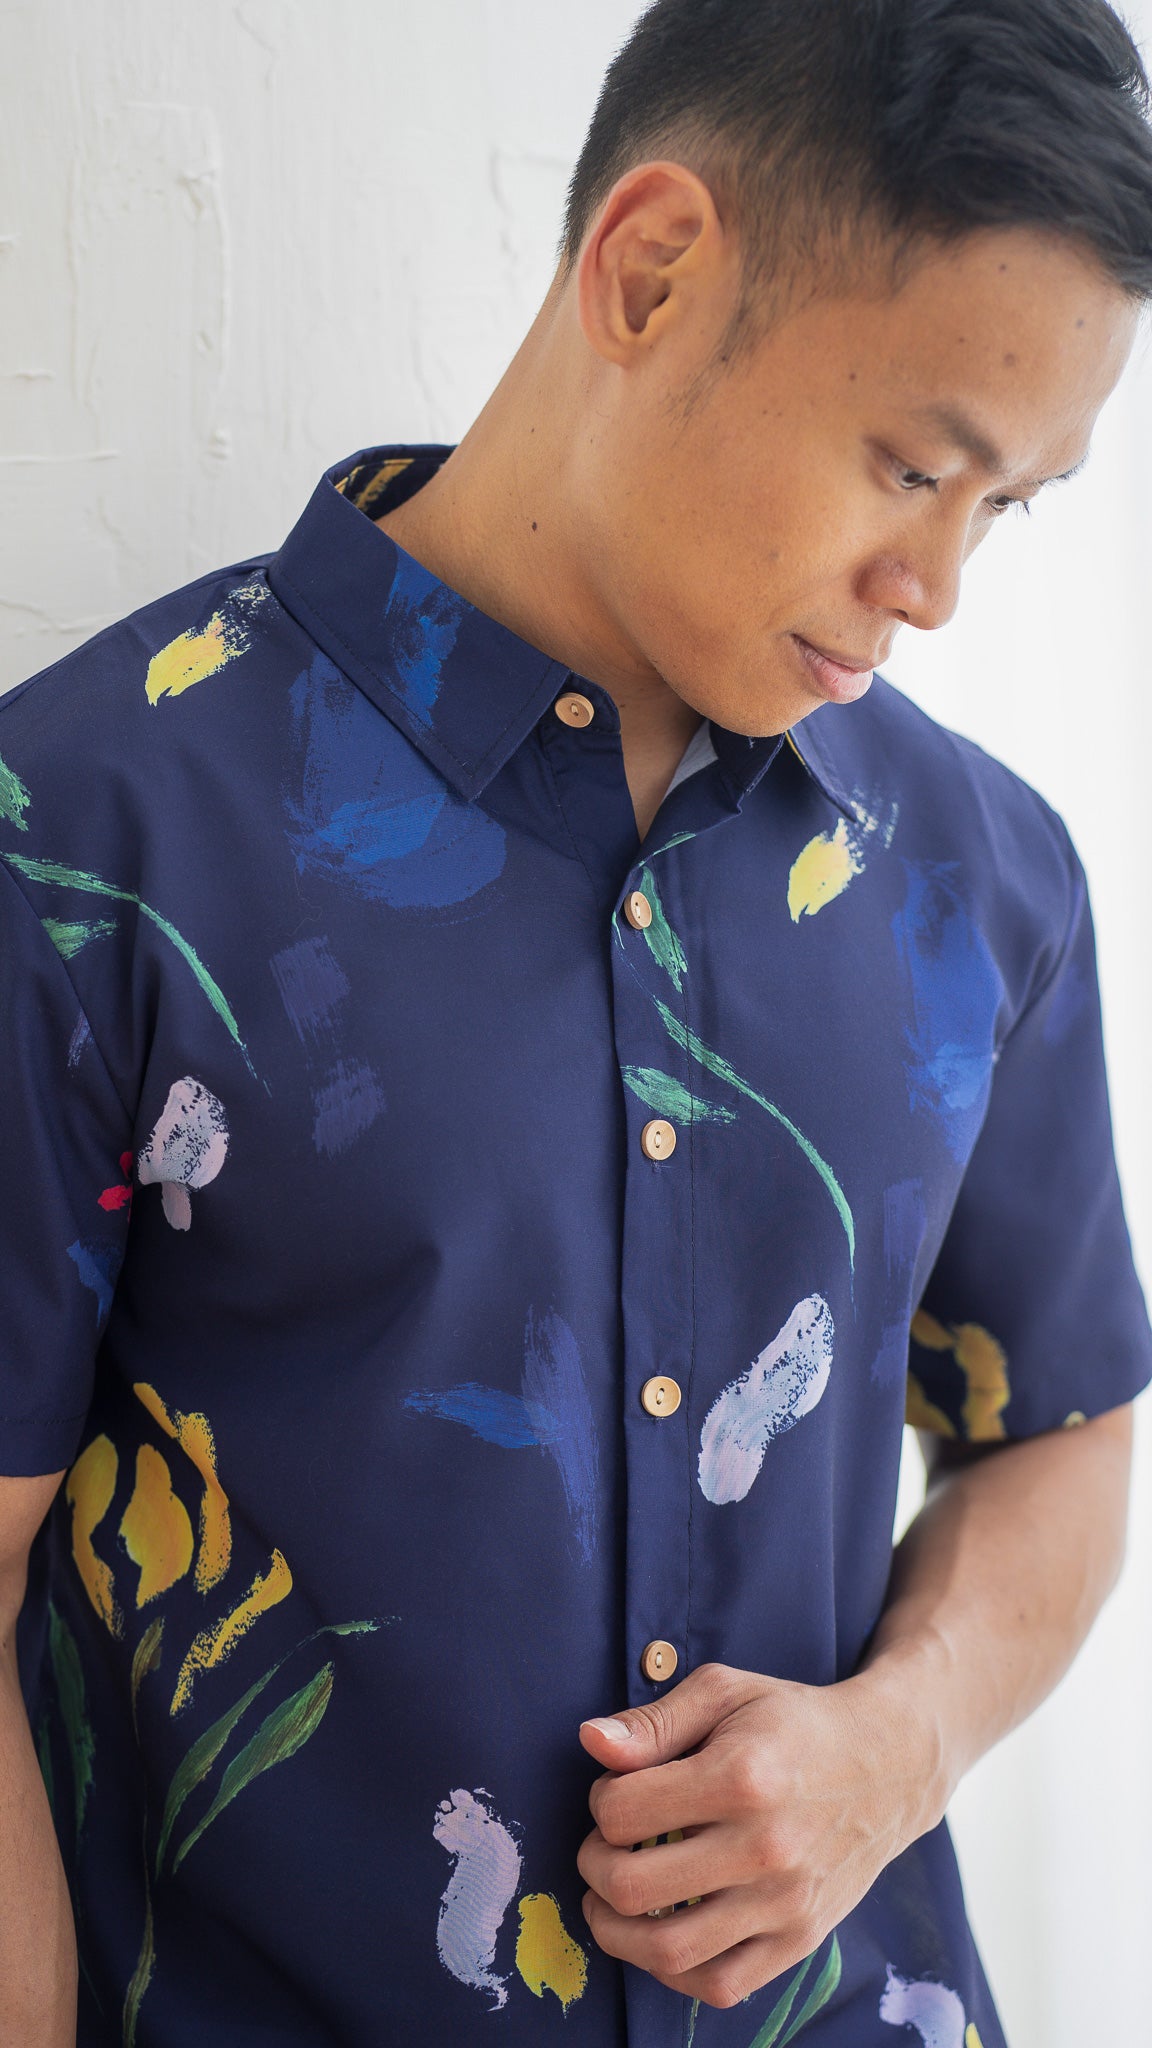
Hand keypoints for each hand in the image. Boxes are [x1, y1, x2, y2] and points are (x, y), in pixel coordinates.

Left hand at [576, 1659, 942, 2009]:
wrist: (889, 1764)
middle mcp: (764, 1848)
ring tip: (611, 1902)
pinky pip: (720, 1986)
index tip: (616, 1791)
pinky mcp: (800, 1940)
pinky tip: (660, 1936)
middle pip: (634, 1887)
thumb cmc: (793, 1721)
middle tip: (603, 1848)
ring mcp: (785, 1903)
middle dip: (595, 1868)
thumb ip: (654, 1722)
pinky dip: (674, 1971)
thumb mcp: (725, 1693)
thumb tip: (590, 1742)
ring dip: (616, 1932)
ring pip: (668, 1951)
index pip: (623, 1812)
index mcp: (741, 1777)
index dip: (600, 1800)